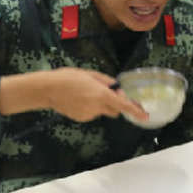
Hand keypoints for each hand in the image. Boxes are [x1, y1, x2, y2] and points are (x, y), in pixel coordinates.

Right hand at [0, 68, 148, 122]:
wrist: (48, 89)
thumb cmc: (69, 77)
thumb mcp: (90, 74)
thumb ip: (106, 82)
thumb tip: (116, 88)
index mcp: (101, 95)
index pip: (123, 105)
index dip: (135, 111)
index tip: (145, 116)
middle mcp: (97, 107)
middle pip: (115, 109)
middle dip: (116, 103)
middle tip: (108, 92)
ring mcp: (88, 114)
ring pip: (102, 111)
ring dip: (100, 104)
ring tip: (85, 93)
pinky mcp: (81, 118)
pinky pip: (92, 113)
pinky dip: (90, 107)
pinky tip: (78, 99)